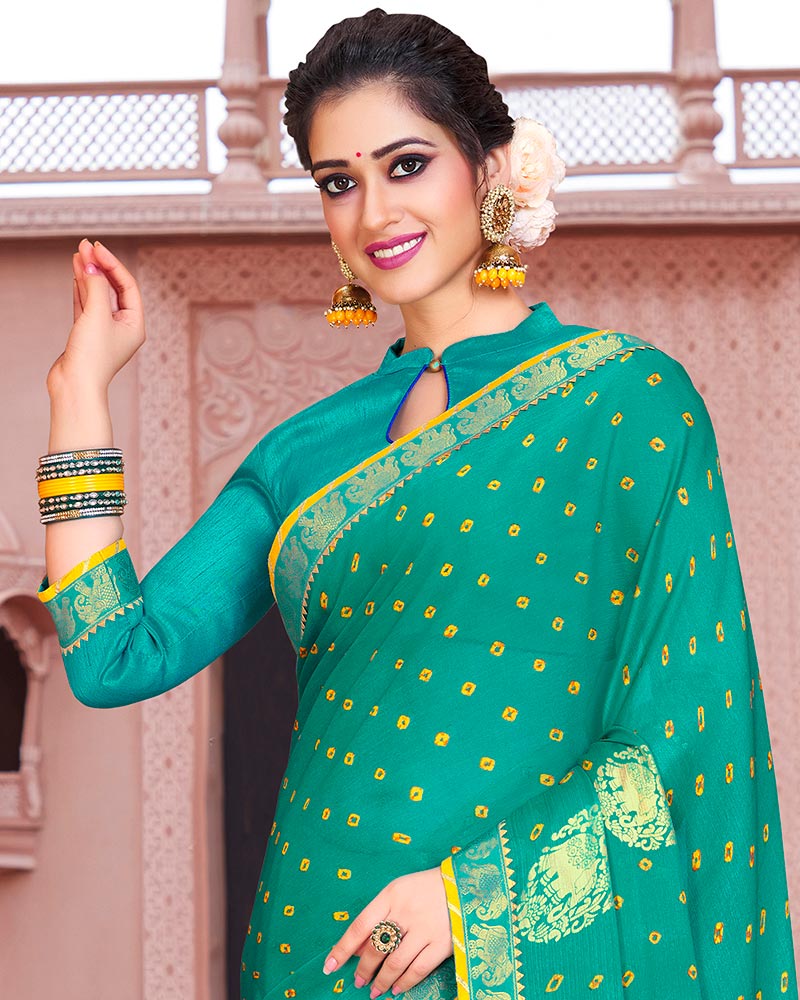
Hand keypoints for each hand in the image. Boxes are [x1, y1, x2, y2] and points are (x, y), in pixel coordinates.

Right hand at [47, 238, 145, 395]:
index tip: (96, 249)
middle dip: (100, 267)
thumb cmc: (91, 357)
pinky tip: (76, 275)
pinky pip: (86, 306)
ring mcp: (104, 331)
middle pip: (113, 288)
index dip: (112, 265)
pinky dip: (81, 290)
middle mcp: (123, 327)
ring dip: (89, 275)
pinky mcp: (86, 335)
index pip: (127, 286)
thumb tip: (91, 264)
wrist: (74, 386)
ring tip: (77, 255)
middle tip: (85, 246)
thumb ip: (96, 286)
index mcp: (135, 324)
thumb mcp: (97, 315)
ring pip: (98, 296)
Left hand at [322, 866, 452, 997]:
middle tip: (358, 982)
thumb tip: (358, 947)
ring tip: (374, 991)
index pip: (360, 926)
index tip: (330, 966)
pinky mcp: (442, 943)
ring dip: (381, 981)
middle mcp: (405, 912)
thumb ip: (380, 915)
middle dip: (363, 969)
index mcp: (391, 895)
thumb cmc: (425, 887)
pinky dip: (404, 983)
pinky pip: (418, 969)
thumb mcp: (399, 890)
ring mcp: (424, 928)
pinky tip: (396, 989)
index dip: (342, 949)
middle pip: (376, 948)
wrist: (463, 883)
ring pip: (395, 963)